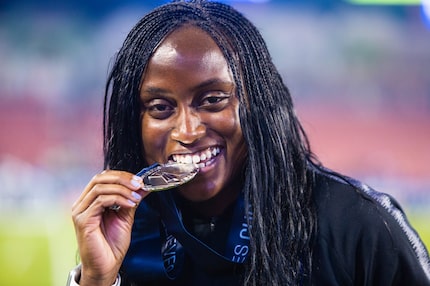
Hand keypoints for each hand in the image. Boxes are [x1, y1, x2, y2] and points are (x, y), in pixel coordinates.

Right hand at [72, 170, 149, 285]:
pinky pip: (100, 201)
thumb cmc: (112, 244)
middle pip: (99, 178)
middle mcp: (82, 204)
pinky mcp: (83, 220)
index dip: (121, 175)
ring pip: (100, 187)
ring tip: (136, 197)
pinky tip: (130, 204)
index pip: (103, 177)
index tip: (139, 180)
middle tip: (138, 184)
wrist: (106, 265)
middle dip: (122, 178)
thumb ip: (131, 200)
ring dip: (122, 189)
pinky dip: (118, 199)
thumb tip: (142, 186)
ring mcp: (80, 211)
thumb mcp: (125, 216)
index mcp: (90, 201)